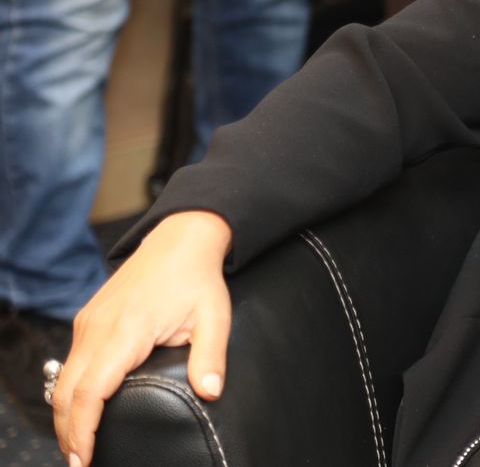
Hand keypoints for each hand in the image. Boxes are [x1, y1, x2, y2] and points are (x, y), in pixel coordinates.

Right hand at [53, 212, 233, 466]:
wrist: (181, 237)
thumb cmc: (198, 278)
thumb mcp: (215, 315)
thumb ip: (211, 356)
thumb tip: (211, 392)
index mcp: (126, 330)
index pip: (91, 390)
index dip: (83, 429)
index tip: (83, 458)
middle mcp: (98, 327)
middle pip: (68, 392)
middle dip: (68, 432)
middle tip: (77, 464)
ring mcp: (89, 322)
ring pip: (63, 378)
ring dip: (66, 414)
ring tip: (77, 447)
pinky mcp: (88, 319)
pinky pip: (70, 362)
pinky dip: (69, 392)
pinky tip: (80, 411)